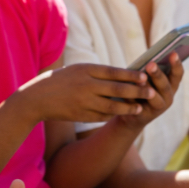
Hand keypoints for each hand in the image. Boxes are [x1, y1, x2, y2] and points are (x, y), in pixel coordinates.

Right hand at [13, 64, 157, 123]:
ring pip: (113, 107)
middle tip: (151, 92)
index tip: (145, 76)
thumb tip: (123, 76)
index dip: (131, 75)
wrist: (37, 98)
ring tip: (140, 108)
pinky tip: (123, 114)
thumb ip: (98, 73)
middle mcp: (86, 86)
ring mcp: (84, 102)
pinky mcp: (82, 115)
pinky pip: (102, 116)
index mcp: (86, 70)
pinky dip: (114, 115)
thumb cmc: (60, 81)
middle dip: (136, 91)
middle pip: (117, 89)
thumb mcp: (77, 70)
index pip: (114, 72)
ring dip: (129, 107)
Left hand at [114, 55, 183, 131]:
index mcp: (172, 85)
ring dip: (147, 88)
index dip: (176, 64)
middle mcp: (168, 97)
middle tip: (151, 64)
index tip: (173, 53)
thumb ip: (150, 71)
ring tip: (140, 80)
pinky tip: (126, 89)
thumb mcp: (150, 79)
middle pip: (165, 86)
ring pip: (154, 98)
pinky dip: (132, 97)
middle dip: (158, 74)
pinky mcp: (144, 116)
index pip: (178, 74)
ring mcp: (157, 109)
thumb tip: (147, 60)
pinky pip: (138, 106)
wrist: (133, 114)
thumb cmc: (143, 89)